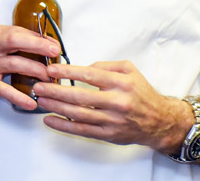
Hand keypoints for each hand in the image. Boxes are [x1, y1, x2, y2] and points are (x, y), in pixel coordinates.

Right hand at [0, 24, 60, 111]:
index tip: (55, 45)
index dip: (39, 37)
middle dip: (38, 45)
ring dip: (35, 70)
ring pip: (14, 64)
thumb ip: (18, 42)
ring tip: (50, 78)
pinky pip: (5, 90)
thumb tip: (47, 43)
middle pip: (14, 40)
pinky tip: (32, 102)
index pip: (18, 31)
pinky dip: (20, 97)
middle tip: (55, 52)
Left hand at [32, 60, 189, 150]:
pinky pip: (82, 130)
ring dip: (56, 107)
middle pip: (80, 96)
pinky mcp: (109, 134)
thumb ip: (106, 65)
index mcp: (121, 83)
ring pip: (79, 114)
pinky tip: (50, 119)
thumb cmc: (141, 93)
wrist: (160, 121)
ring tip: (41, 99)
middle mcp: (117, 102)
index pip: (90, 75)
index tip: (52, 70)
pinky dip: (64, 125)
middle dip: (56, 91)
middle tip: (39, 85)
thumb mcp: (129, 70)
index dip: (68, 72)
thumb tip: (84, 67)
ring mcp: (113, 120)